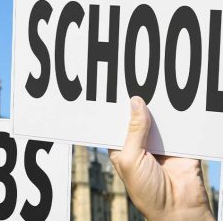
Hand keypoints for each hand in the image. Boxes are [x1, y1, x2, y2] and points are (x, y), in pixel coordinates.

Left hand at [109, 97, 213, 220]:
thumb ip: (134, 130)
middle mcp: (139, 143)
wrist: (179, 209)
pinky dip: (176, 115)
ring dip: (157, 107)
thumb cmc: (146, 191)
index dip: (113, 109)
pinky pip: (177, 125)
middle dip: (136, 104)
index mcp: (122, 148)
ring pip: (157, 119)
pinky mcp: (179, 144)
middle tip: (133, 82)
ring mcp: (160, 143)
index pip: (115, 124)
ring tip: (153, 86)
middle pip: (137, 117)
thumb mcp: (131, 158)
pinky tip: (172, 101)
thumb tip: (136, 102)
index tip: (110, 90)